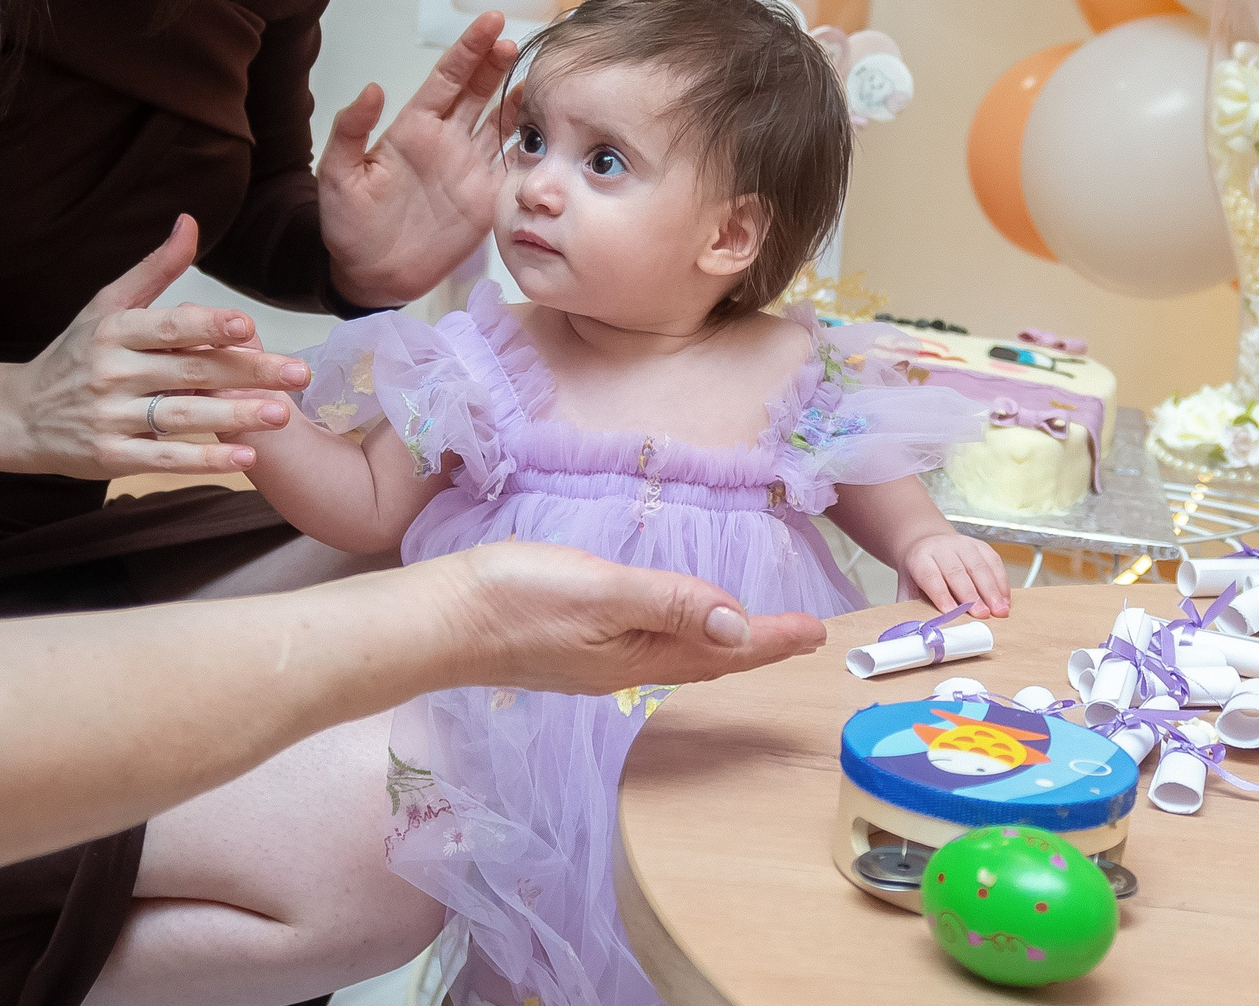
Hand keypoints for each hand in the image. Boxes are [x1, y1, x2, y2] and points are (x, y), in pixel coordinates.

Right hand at [0, 216, 307, 478]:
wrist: (17, 415)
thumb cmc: (75, 355)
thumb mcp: (107, 306)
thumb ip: (155, 269)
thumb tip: (190, 221)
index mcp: (114, 330)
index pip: (169, 326)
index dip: (207, 326)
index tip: (248, 325)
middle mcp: (110, 372)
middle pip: (188, 371)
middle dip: (248, 372)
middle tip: (300, 374)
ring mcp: (109, 417)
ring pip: (180, 416)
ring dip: (234, 417)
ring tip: (282, 416)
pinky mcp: (108, 457)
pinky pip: (163, 459)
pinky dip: (203, 460)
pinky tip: (245, 459)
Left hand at [318, 14, 521, 308]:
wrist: (370, 276)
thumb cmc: (348, 225)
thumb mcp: (338, 175)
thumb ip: (350, 131)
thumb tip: (372, 88)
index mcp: (414, 128)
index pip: (448, 78)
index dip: (469, 50)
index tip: (491, 20)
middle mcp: (446, 141)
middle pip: (480, 92)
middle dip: (497, 63)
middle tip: (516, 40)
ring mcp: (469, 169)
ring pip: (501, 122)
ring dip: (519, 98)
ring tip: (541, 75)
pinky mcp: (486, 199)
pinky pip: (513, 166)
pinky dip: (532, 146)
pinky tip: (549, 128)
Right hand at [429, 541, 825, 694]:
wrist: (439, 620)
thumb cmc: (516, 599)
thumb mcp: (602, 591)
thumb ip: (669, 603)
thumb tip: (737, 624)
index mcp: (640, 655)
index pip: (723, 648)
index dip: (772, 639)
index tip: (819, 633)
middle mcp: (624, 668)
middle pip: (707, 659)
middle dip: (757, 647)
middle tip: (803, 637)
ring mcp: (597, 661)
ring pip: (678, 656)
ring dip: (721, 646)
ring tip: (754, 636)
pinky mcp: (572, 648)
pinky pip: (647, 649)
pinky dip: (679, 638)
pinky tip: (674, 629)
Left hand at [895, 531, 1012, 619]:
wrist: (927, 544)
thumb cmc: (920, 571)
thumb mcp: (908, 587)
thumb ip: (910, 608)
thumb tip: (916, 633)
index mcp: (921, 559)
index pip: (930, 577)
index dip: (941, 595)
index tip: (951, 612)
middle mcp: (942, 548)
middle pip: (957, 572)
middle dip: (971, 596)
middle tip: (982, 615)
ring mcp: (963, 545)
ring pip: (979, 566)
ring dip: (991, 591)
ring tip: (999, 610)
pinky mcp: (980, 546)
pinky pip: (994, 562)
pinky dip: (1001, 582)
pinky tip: (1004, 599)